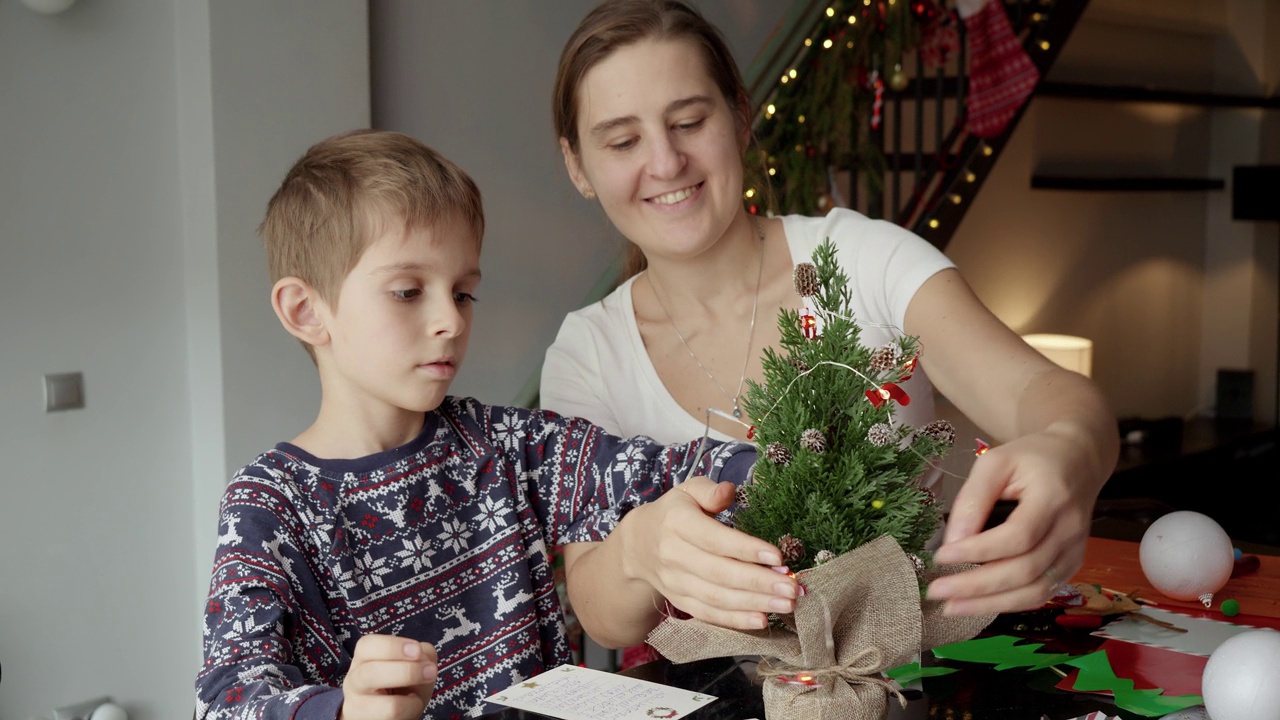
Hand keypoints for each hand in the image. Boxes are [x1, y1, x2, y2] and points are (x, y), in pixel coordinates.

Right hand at [340, 635, 436, 719]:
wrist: (385, 711)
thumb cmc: (399, 682)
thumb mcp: (411, 661)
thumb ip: (421, 654)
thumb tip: (423, 659)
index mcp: (364, 657)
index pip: (368, 646)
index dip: (394, 647)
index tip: (416, 650)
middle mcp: (355, 680)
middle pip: (371, 674)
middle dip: (407, 672)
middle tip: (431, 671)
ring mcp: (360, 708)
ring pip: (390, 706)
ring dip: (413, 699)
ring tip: (418, 693)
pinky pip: (398, 717)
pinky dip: (413, 710)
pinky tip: (410, 705)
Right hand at [622, 476, 799, 629]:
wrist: (637, 545)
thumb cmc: (674, 513)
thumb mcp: (688, 492)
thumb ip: (709, 490)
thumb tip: (729, 491)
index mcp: (677, 522)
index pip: (714, 538)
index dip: (746, 548)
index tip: (778, 557)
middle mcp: (673, 554)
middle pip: (719, 573)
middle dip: (759, 582)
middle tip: (793, 588)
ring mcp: (675, 582)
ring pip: (716, 597)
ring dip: (754, 603)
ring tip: (787, 604)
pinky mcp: (679, 601)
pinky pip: (708, 614)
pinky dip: (735, 620)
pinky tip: (762, 620)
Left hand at [925, 427, 1103, 615]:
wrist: (1079, 460)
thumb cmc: (1032, 458)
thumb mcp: (996, 463)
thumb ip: (973, 500)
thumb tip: (951, 543)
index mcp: (1053, 498)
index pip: (1017, 536)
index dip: (978, 551)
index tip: (940, 556)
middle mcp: (1070, 530)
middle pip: (1025, 570)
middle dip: (977, 586)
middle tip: (936, 591)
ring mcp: (1075, 551)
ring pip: (1035, 591)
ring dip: (991, 604)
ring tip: (952, 607)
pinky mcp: (1072, 564)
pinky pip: (1041, 593)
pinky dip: (1009, 603)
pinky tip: (980, 604)